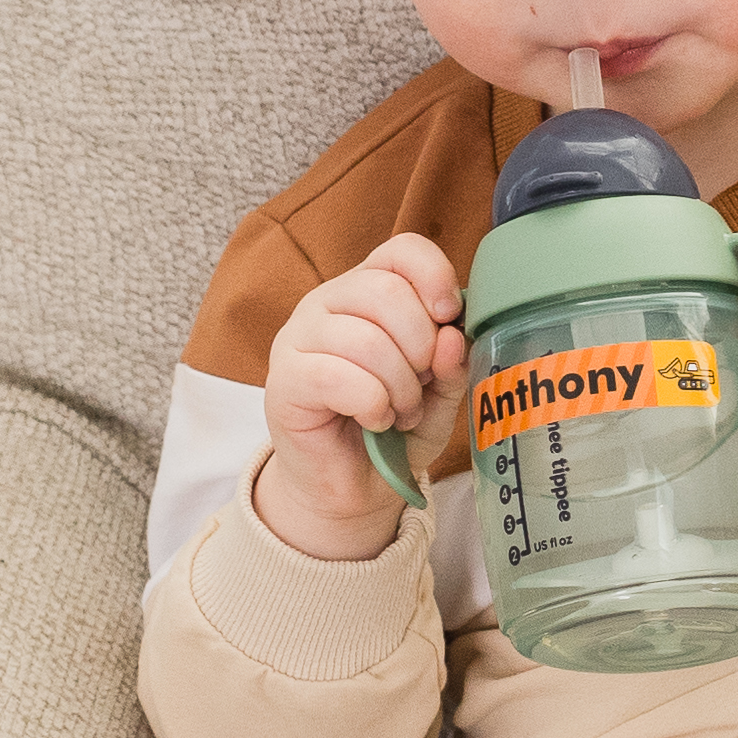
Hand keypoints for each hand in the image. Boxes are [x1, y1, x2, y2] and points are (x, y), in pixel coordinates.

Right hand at [252, 232, 459, 562]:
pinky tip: (375, 420)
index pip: (402, 250)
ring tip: (401, 412)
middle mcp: (328, 303)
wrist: (351, 487)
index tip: (449, 319)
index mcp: (368, 291)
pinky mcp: (284, 380)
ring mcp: (298, 338)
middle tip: (422, 387)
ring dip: (400, 386)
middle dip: (421, 347)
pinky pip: (338, 376)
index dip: (434, 276)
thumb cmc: (395, 430)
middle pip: (386, 291)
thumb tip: (452, 336)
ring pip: (366, 339)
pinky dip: (372, 404)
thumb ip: (452, 364)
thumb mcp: (439, 394)